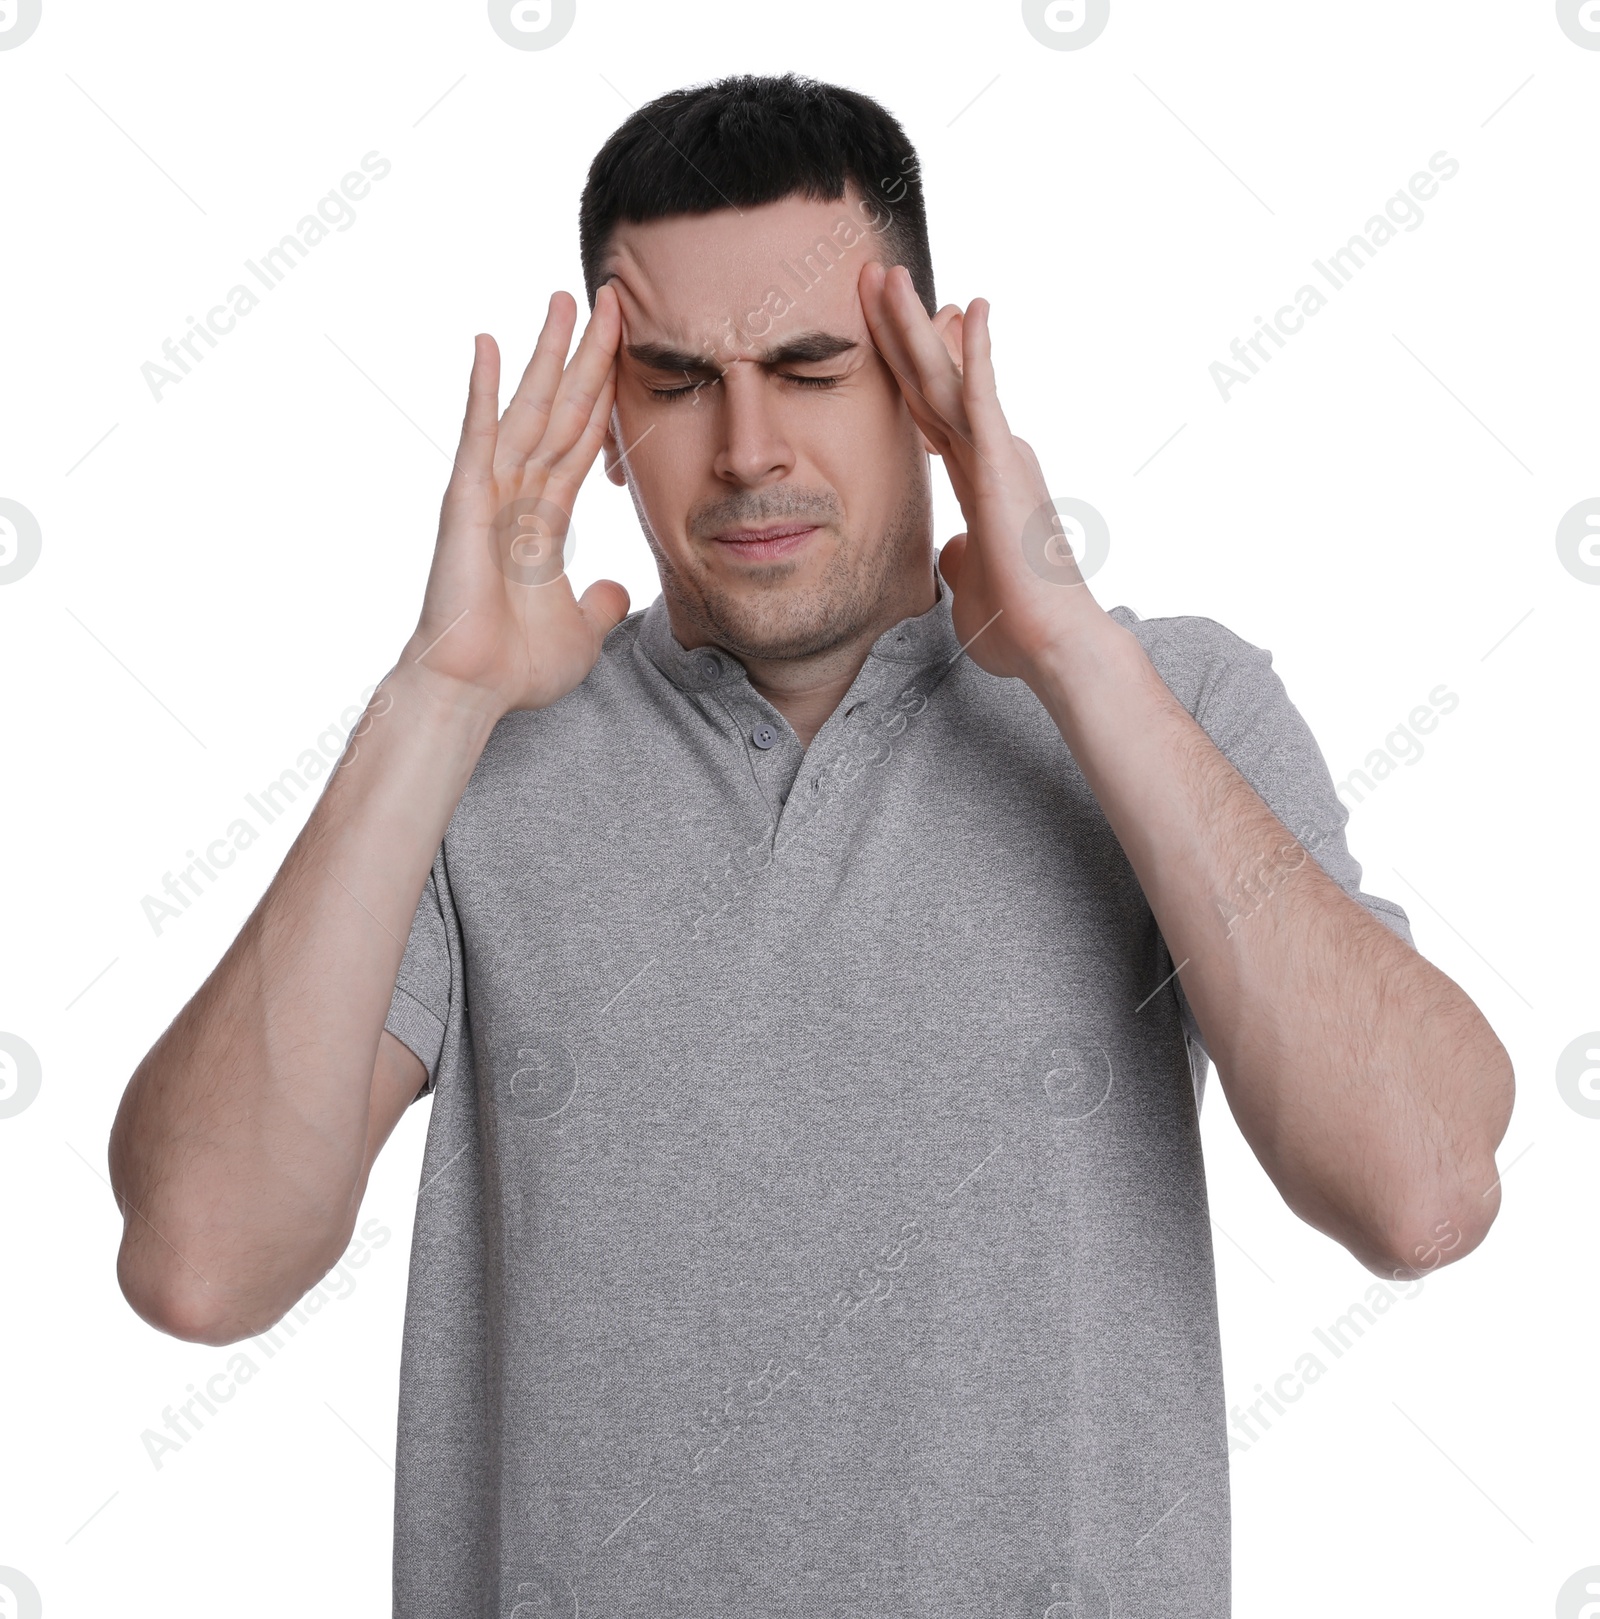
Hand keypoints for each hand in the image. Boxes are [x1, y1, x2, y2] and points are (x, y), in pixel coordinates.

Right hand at [397, 285, 628, 717]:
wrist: (474, 690)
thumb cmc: (516, 666)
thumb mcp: (581, 631)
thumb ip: (600, 603)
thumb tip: (617, 590)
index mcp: (543, 518)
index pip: (583, 440)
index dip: (605, 394)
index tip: (626, 351)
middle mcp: (516, 494)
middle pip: (560, 409)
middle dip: (586, 355)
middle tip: (610, 299)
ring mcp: (489, 493)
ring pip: (528, 409)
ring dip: (547, 354)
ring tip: (566, 301)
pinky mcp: (465, 502)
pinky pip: (479, 437)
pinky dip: (483, 391)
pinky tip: (487, 344)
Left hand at [857, 261, 1113, 685]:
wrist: (1052, 644)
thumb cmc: (1019, 625)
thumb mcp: (970, 585)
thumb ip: (959, 559)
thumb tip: (950, 550)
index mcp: (980, 480)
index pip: (932, 412)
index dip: (906, 368)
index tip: (887, 329)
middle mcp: (992, 456)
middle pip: (933, 380)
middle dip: (901, 328)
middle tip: (874, 278)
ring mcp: (999, 456)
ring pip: (948, 376)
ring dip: (918, 323)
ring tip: (889, 274)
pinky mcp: (1006, 466)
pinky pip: (985, 397)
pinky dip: (978, 351)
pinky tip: (971, 307)